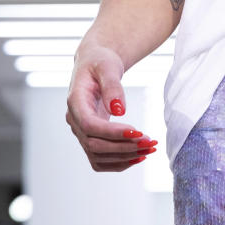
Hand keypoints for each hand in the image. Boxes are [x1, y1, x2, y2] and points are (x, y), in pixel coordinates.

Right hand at [66, 44, 157, 171]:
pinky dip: (120, 162)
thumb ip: (112, 86)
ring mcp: (81, 131)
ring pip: (98, 155)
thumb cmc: (100, 62)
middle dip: (123, 147)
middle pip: (94, 145)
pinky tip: (139, 156)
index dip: (112, 133)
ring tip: (150, 148)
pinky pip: (101, 159)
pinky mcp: (90, 137)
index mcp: (75, 101)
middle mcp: (75, 120)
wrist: (96, 64)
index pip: (90, 125)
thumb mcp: (108, 66)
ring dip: (125, 156)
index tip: (137, 132)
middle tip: (150, 141)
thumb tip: (119, 111)